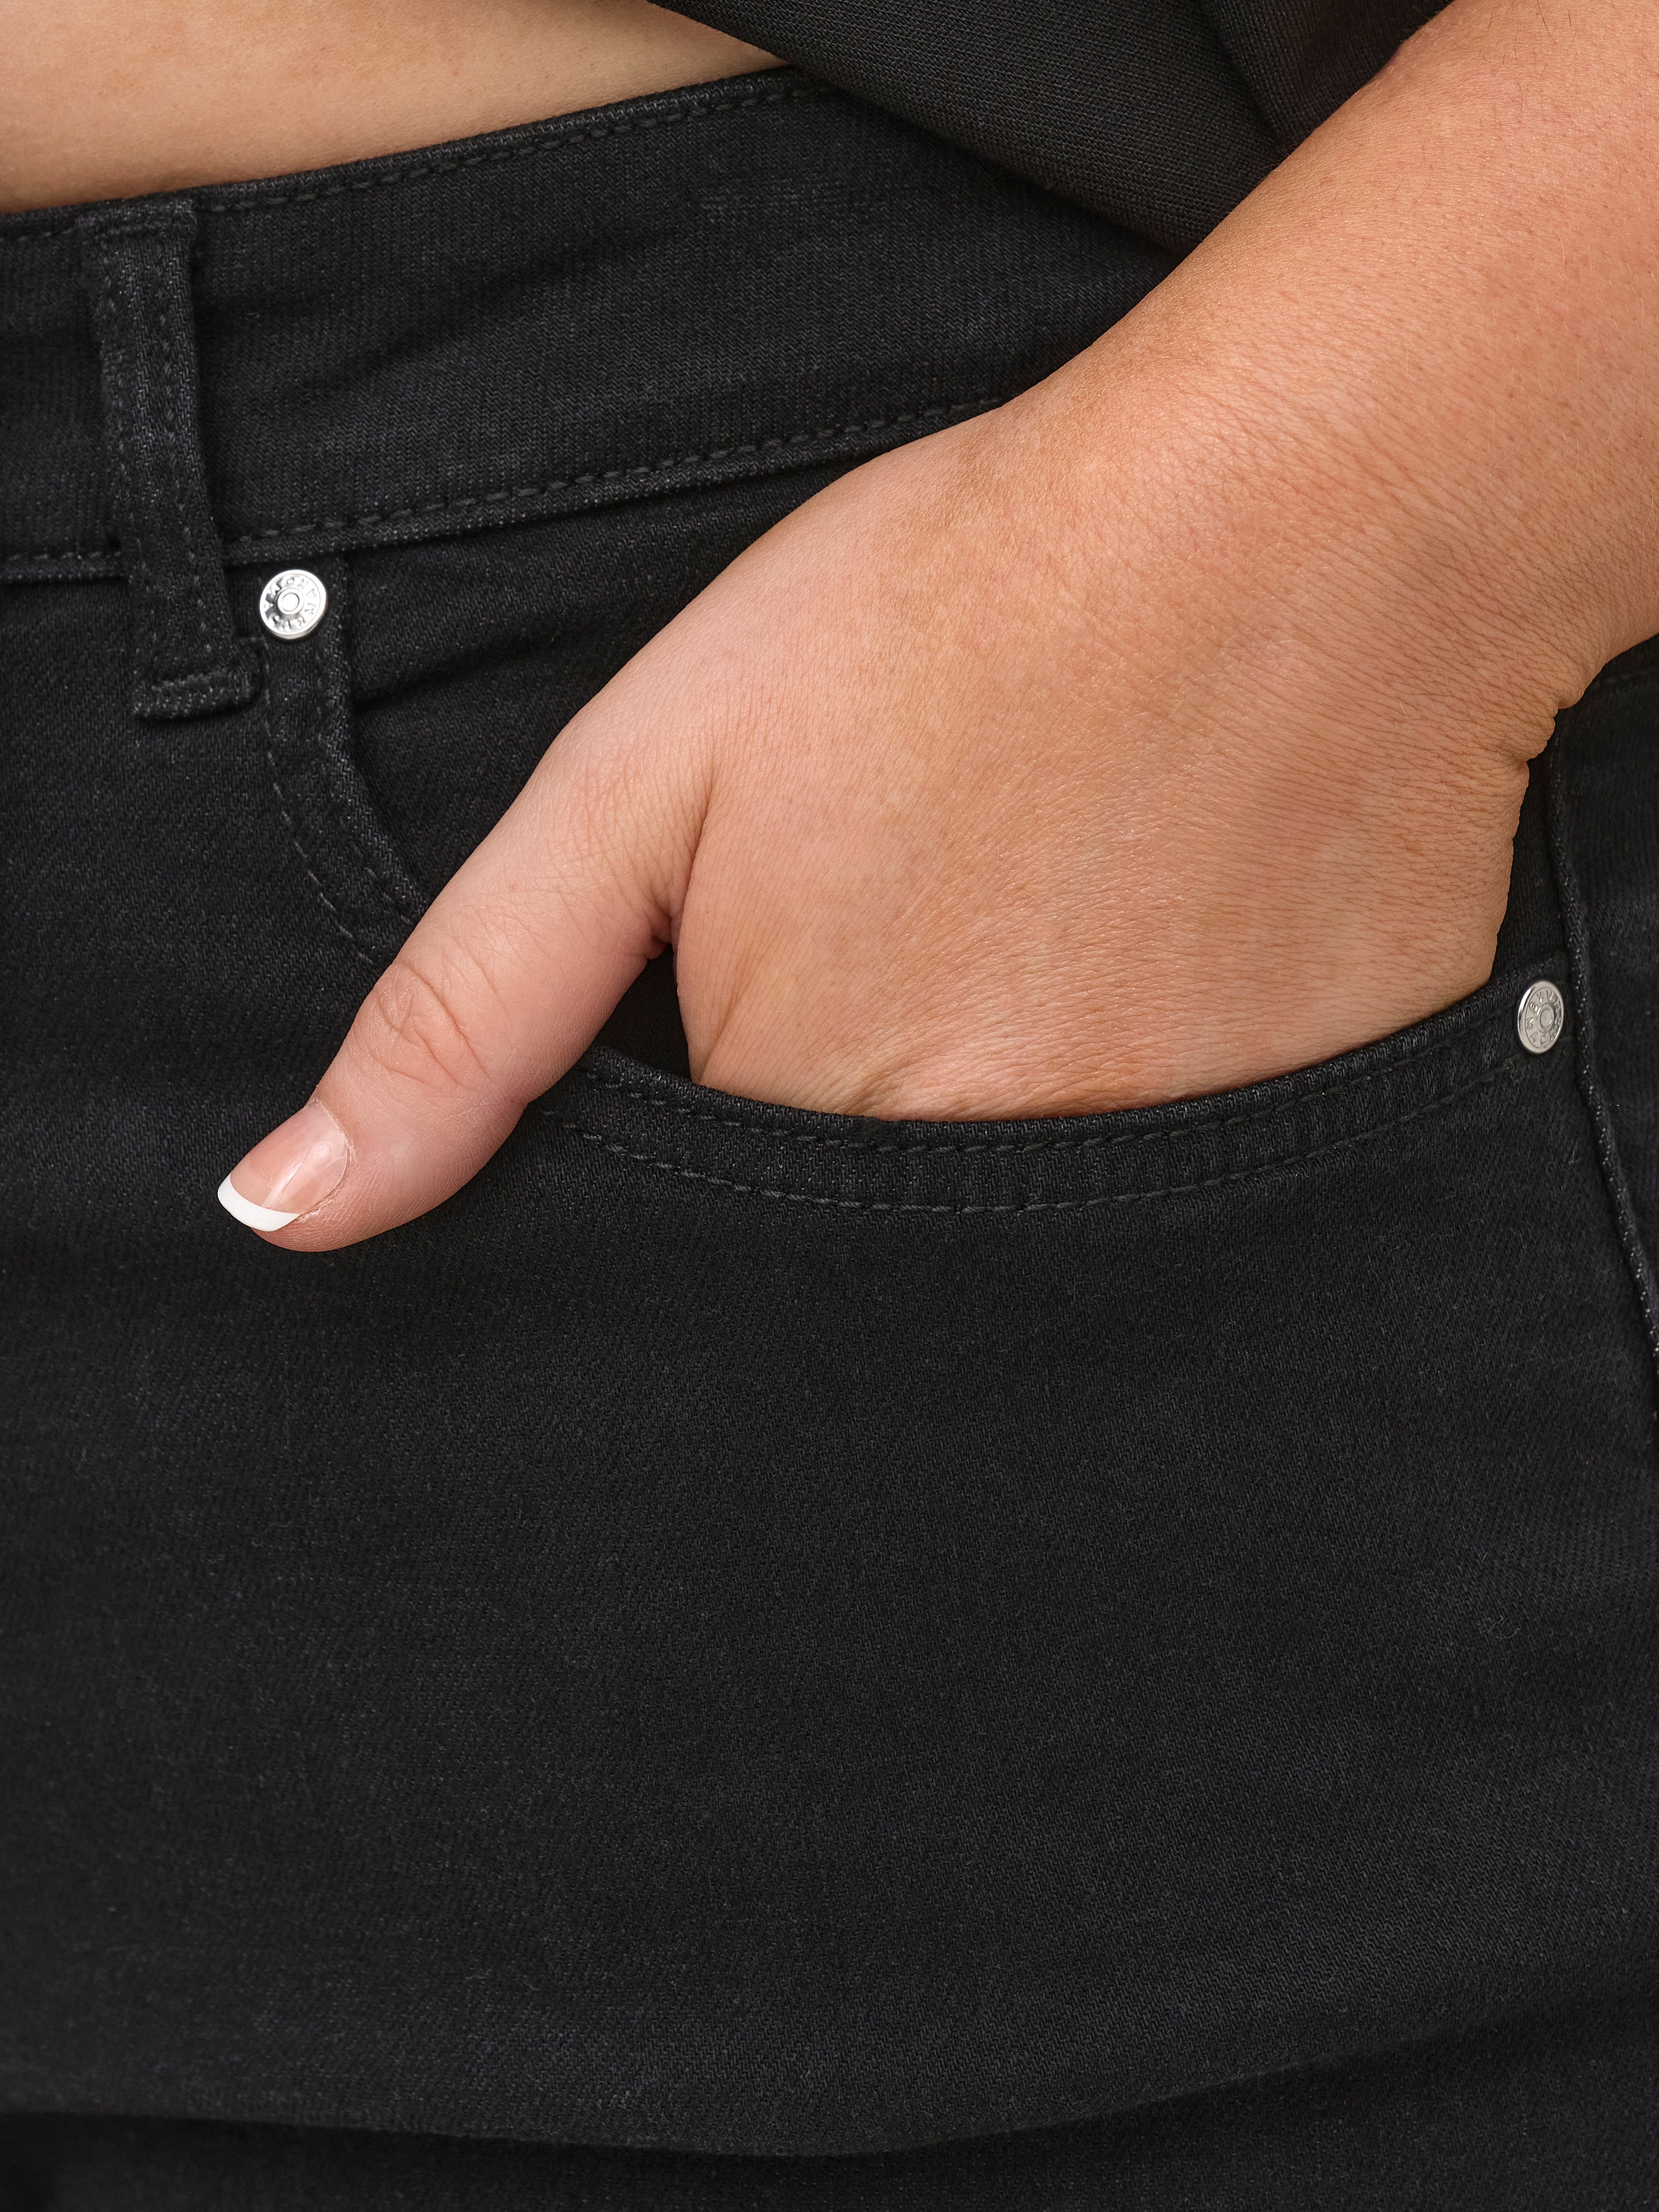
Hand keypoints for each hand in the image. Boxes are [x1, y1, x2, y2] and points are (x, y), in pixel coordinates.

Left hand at [218, 0, 1658, 1247]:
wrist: (1299, 522)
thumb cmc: (955, 613)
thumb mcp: (647, 781)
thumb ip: (468, 1017)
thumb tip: (289, 1213)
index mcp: (800, 1123)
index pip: (692, 1274)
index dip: (710, 1155)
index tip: (773, 1010)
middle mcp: (985, 1212)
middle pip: (855, 1294)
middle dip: (856, 1147)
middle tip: (936, 938)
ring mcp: (1167, 1203)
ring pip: (1017, 1271)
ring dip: (1003, 1135)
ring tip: (1050, 940)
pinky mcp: (1304, 1160)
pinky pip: (1179, 1216)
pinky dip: (1146, 1121)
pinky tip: (1162, 968)